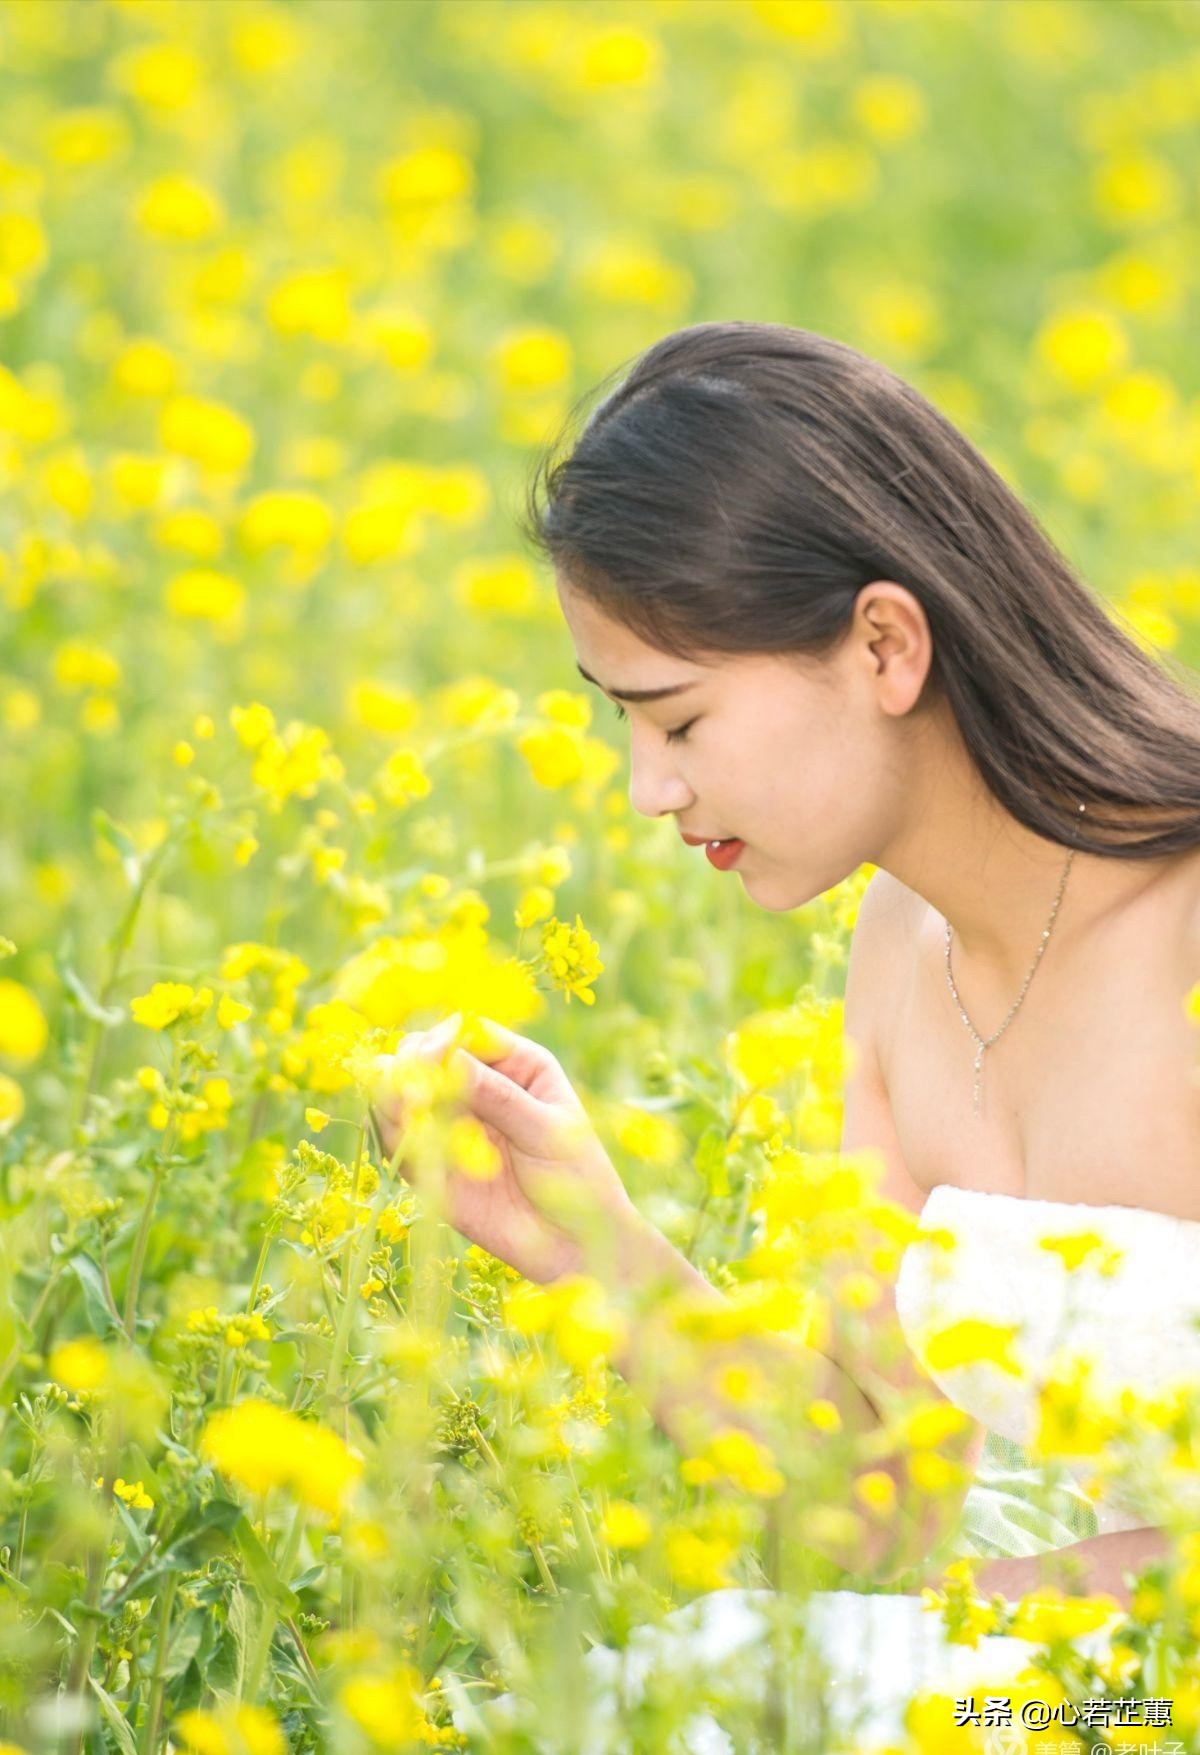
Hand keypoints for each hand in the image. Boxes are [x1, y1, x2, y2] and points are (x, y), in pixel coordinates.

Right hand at [367, 1015, 638, 1285]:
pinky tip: (403, 1137)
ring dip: (392, 1095)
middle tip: (415, 1096)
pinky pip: (398, 1138)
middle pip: (424, 1053)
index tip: (430, 1060)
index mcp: (516, 1065)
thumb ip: (498, 1097)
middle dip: (411, 1066)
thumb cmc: (578, 1181)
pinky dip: (393, 1133)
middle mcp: (478, 1086)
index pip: (466, 1031)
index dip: (442, 1039)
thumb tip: (445, 1059)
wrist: (573, 1247)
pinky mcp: (431, 1164)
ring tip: (406, 1111)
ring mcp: (451, 1123)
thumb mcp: (547, 1132)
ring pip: (401, 1091)